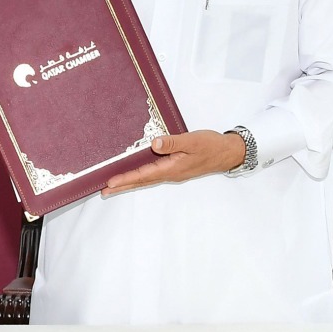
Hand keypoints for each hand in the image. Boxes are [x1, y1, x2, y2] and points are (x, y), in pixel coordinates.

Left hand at [102, 130, 246, 194]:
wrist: (228, 153)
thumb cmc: (211, 145)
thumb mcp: (192, 140)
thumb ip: (173, 142)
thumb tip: (154, 143)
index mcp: (172, 168)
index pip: (144, 175)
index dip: (126, 178)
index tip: (110, 182)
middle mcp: (171, 173)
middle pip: (142, 181)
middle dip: (123, 186)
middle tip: (104, 191)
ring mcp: (174, 172)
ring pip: (147, 179)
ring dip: (130, 183)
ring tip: (114, 186)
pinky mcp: (176, 169)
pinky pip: (154, 175)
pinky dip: (141, 177)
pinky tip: (136, 175)